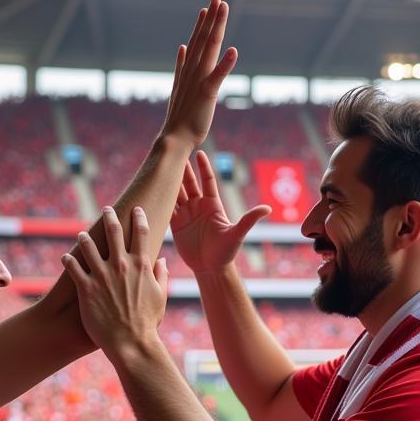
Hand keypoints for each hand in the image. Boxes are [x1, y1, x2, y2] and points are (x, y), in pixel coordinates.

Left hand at [61, 206, 168, 357]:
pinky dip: (68, 260)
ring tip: (81, 234)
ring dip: (84, 237)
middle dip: (110, 217)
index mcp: (141, 265)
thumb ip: (161, 275)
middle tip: (106, 209)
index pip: (141, 232)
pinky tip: (65, 257)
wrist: (131, 343)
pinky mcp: (86, 288)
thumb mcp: (161, 297)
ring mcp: (102, 275)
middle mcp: (121, 265)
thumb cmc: (147, 322)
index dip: (139, 217)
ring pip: (88, 245)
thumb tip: (161, 260)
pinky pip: (73, 267)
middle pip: (114, 232)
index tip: (136, 209)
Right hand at [160, 0, 237, 148]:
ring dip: (215, 28)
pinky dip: (225, 64)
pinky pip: (217, 76)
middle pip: (203, 39)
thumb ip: (182, 67)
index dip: (202, 24)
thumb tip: (182, 48)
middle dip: (211, 18)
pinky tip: (234, 51)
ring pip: (208, 49)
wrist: (175, 138)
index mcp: (188, 71)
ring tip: (221, 10)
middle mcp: (192, 71)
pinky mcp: (206, 94)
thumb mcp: (181, 88)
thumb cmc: (180, 118)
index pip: (197, 42)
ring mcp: (198, 80)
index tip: (207, 7)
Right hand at [171, 151, 271, 272]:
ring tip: (159, 168)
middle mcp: (198, 207)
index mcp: (212, 205)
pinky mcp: (175, 225)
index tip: (198, 151)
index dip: (203, 167)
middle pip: (189, 183)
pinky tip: (151, 190)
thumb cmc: (226, 252)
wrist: (211, 268)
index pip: (207, 181)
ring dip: (169, 181)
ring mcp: (186, 215)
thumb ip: (249, 220)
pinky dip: (160, 200)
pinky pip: (166, 209)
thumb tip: (268, 208)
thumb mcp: (237, 234)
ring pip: (175, 193)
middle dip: (182, 169)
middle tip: (174, 153)